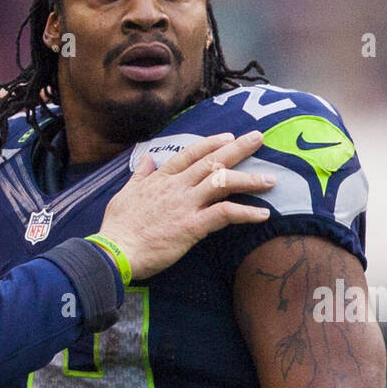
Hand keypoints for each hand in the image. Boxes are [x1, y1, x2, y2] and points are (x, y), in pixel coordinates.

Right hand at [99, 130, 274, 281]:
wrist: (115, 251)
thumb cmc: (117, 227)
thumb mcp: (124, 194)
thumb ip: (139, 176)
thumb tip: (146, 159)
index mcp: (160, 179)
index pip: (189, 153)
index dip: (211, 143)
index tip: (227, 136)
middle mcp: (177, 187)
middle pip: (212, 161)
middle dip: (238, 148)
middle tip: (258, 138)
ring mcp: (186, 204)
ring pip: (223, 182)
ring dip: (250, 179)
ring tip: (271, 179)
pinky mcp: (192, 226)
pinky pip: (225, 214)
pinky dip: (246, 213)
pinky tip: (263, 214)